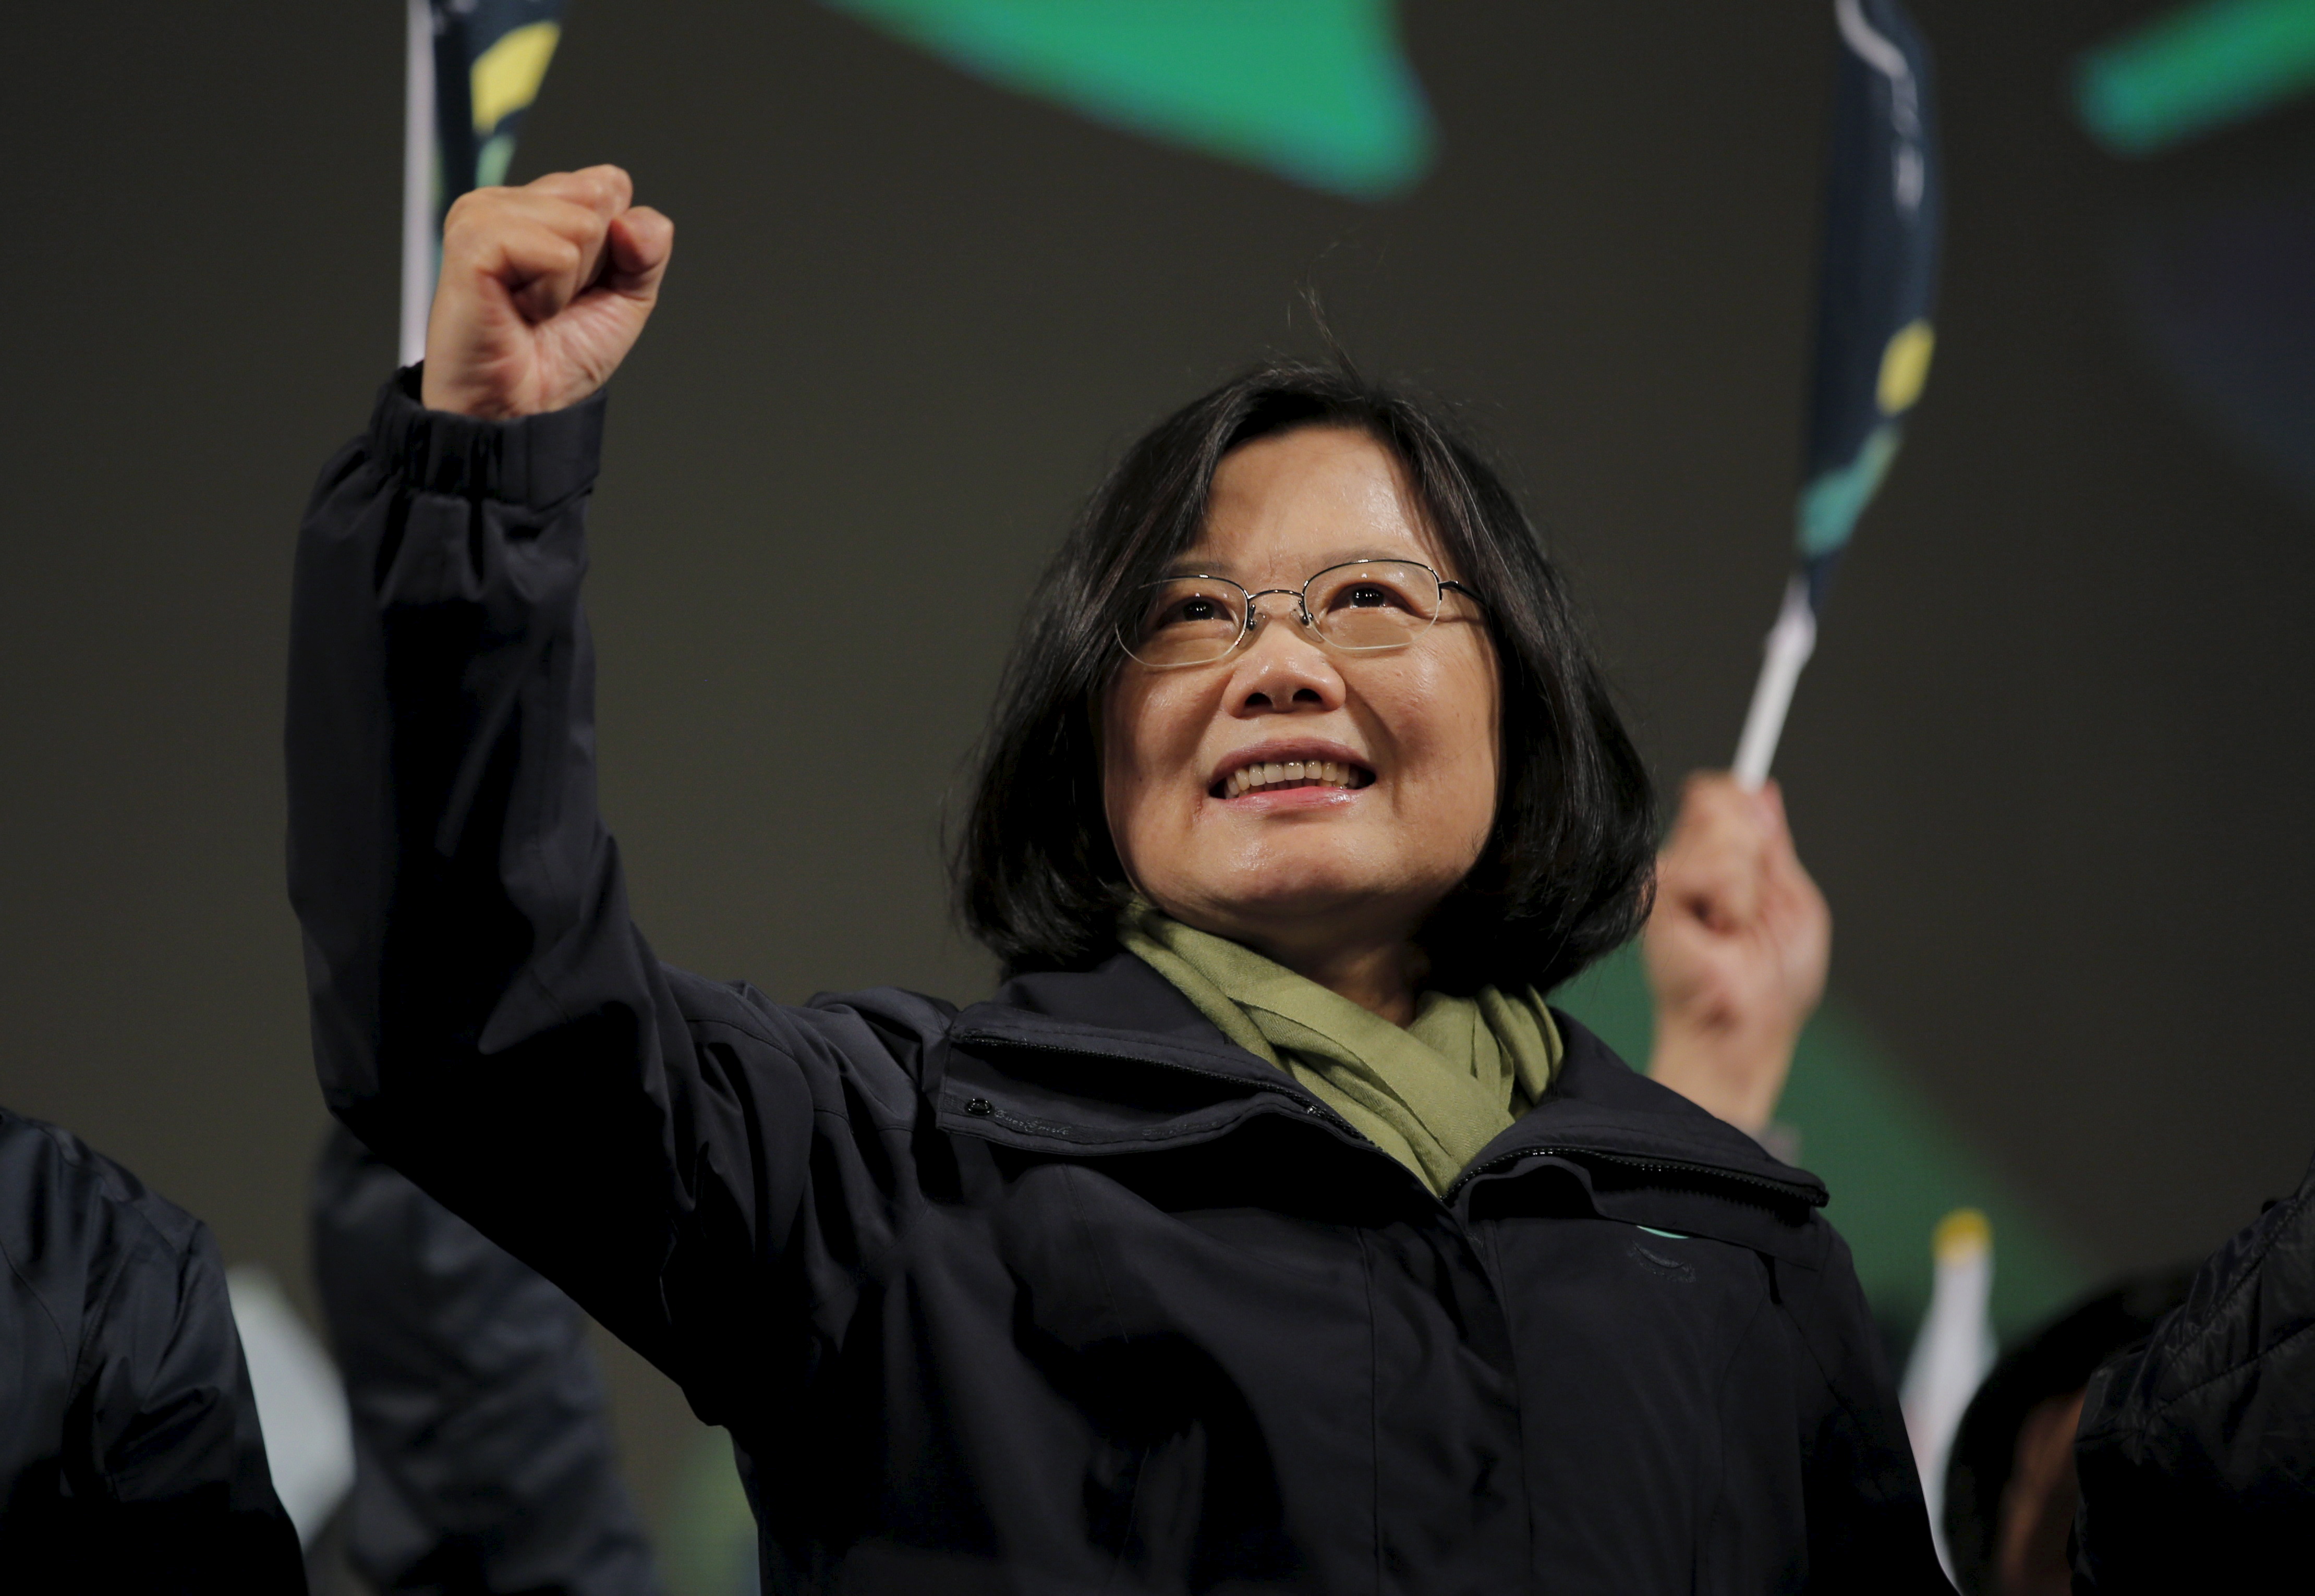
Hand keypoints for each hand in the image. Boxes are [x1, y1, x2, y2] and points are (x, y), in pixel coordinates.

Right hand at [420, 165, 673, 418]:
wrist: (518, 409)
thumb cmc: (557, 357)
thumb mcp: (625, 298)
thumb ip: (648, 250)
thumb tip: (633, 221)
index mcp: (540, 205)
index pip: (611, 183)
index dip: (616, 246)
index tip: (578, 287)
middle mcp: (508, 201)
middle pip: (600, 194)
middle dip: (595, 261)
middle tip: (553, 301)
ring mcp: (483, 213)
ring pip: (581, 222)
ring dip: (570, 282)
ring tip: (532, 307)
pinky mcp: (471, 238)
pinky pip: (556, 252)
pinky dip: (550, 294)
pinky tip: (517, 310)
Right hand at [1643, 773, 1829, 1137]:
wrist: (1747, 1031)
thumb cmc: (1771, 983)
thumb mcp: (1793, 901)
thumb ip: (1774, 845)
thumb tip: (1762, 790)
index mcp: (1719, 859)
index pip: (1720, 793)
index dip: (1742, 800)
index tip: (1764, 835)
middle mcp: (1687, 862)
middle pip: (1718, 797)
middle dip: (1754, 846)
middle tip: (1752, 904)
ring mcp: (1668, 877)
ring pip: (1720, 828)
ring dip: (1748, 886)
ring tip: (1735, 929)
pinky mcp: (1655, 897)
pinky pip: (1710, 867)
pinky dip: (1733, 901)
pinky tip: (1720, 933)